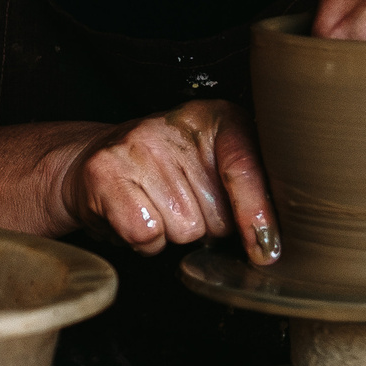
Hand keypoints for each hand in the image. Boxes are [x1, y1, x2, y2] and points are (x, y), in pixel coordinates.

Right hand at [53, 100, 280, 264]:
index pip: (243, 168)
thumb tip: (269, 242)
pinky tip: (141, 216)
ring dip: (176, 233)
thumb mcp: (216, 164)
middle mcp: (178, 124)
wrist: (96, 158)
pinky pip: (147, 233)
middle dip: (208, 225)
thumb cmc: (169, 169)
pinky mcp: (106, 172)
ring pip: (185, 229)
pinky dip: (147, 242)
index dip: (256, 214)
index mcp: (218, 116)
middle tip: (185, 203)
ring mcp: (139, 145)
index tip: (266, 248)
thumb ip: (248, 190)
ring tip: (160, 206)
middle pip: (218, 214)